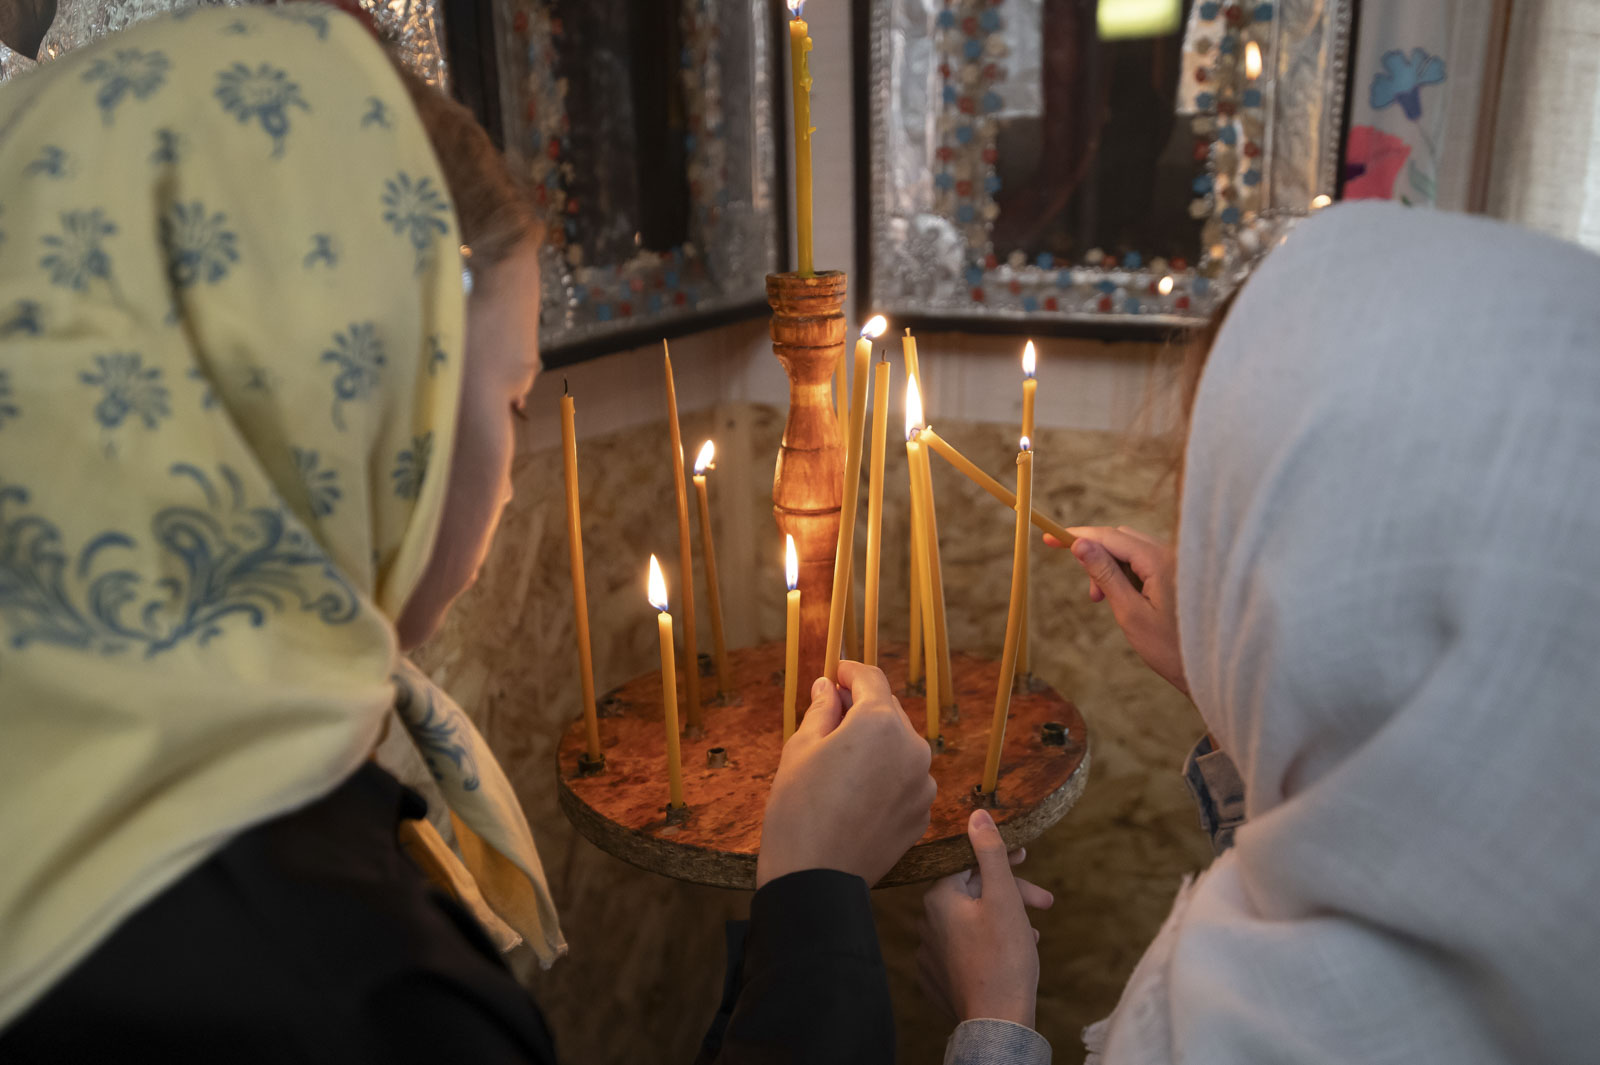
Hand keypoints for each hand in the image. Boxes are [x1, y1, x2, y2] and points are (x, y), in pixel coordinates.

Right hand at [757, 662, 936, 887]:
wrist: (816, 879)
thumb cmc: (798, 809)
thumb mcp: (800, 749)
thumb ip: (822, 711)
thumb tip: (828, 687)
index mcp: (880, 723)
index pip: (871, 679)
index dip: (851, 672)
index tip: (835, 672)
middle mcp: (912, 748)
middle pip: (889, 712)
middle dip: (863, 709)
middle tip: (830, 717)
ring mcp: (922, 783)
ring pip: (900, 747)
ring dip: (878, 744)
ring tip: (843, 763)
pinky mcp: (922, 813)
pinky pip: (906, 780)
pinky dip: (887, 776)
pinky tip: (859, 792)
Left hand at [917, 810, 1053, 1027]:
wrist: (997, 1021)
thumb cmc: (1004, 957)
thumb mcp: (1003, 897)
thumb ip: (990, 852)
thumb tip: (976, 814)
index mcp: (938, 898)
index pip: (968, 864)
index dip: (1000, 858)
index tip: (1025, 857)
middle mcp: (926, 922)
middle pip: (973, 893)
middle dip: (1012, 893)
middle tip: (1045, 901)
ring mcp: (930, 952)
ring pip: (972, 921)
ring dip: (1006, 918)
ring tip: (1033, 931)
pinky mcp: (939, 976)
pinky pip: (966, 947)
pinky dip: (991, 942)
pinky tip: (1015, 949)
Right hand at [1046, 525, 1186, 695]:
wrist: (1209, 669)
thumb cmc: (1171, 648)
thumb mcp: (1129, 612)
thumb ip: (1105, 575)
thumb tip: (1080, 545)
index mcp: (1160, 560)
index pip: (1110, 536)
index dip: (1077, 536)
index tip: (1050, 538)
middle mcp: (1172, 553)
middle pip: (1121, 538)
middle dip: (1096, 556)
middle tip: (1090, 595)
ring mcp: (1177, 562)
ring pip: (1131, 549)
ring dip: (1110, 568)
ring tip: (1103, 600)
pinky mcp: (1177, 573)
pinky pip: (1144, 561)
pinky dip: (1126, 574)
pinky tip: (1122, 598)